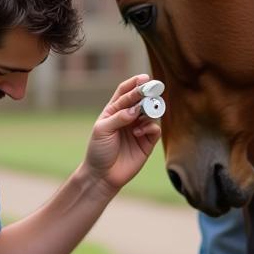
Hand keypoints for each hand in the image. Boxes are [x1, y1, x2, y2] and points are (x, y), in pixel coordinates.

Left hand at [82, 74, 162, 191]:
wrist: (102, 175)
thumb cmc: (98, 150)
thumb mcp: (103, 130)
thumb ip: (119, 117)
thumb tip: (136, 108)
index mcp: (114, 111)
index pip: (125, 92)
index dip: (134, 84)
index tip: (144, 78)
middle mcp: (128, 118)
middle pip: (141, 100)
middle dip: (147, 93)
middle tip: (153, 89)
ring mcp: (138, 129)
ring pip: (151, 113)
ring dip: (149, 110)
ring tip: (144, 112)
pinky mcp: (147, 142)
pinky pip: (155, 129)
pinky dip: (150, 127)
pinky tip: (139, 132)